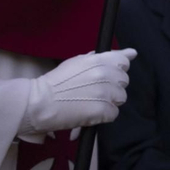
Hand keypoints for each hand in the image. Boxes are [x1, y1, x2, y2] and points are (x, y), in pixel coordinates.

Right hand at [22, 49, 136, 134]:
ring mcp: (105, 92)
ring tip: (89, 103)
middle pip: (123, 81)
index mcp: (99, 60)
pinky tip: (88, 113)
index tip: (106, 76)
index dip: (116, 70)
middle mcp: (105, 74)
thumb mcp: (77, 63)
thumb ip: (105, 57)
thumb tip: (132, 52)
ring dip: (108, 102)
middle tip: (92, 92)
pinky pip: (113, 113)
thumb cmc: (55, 83)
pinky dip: (103, 116)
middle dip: (112, 87)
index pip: (123, 62)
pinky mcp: (103, 110)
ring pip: (120, 98)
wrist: (38, 102)